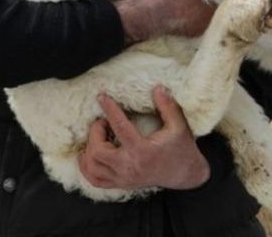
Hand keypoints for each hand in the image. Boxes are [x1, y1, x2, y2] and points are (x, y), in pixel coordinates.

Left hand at [77, 88, 210, 191]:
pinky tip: (89, 154)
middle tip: (102, 121)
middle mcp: (130, 167)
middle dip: (95, 132)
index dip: (109, 109)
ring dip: (89, 149)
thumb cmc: (182, 149)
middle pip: (98, 151)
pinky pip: (95, 180)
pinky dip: (87, 168)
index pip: (120, 127)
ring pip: (92, 167)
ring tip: (97, 136)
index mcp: (143, 151)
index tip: (102, 97)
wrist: (185, 174)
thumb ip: (168, 106)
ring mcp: (124, 178)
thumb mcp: (179, 126)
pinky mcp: (121, 184)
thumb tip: (157, 88)